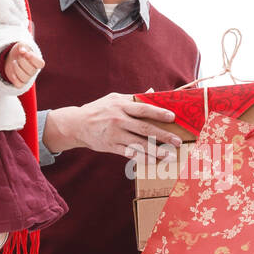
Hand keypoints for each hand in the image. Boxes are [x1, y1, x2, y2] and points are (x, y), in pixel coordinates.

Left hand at [3, 42, 43, 84]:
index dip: (33, 59)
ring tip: (14, 62)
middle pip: (31, 71)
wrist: (12, 58)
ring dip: (17, 69)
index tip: (26, 53)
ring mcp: (27, 78)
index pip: (40, 64)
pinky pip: (19, 84)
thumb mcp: (21, 45)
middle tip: (18, 56)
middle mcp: (34, 71)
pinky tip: (12, 71)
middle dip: (22, 62)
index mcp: (37, 63)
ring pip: (24, 78)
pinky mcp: (20, 83)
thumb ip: (22, 46)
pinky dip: (14, 78)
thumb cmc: (19, 51)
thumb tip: (22, 51)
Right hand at [44, 93, 182, 158]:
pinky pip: (129, 154)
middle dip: (163, 136)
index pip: (143, 108)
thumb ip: (133, 97)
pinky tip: (153, 161)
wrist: (76, 124)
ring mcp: (115, 134)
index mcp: (121, 105)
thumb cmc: (98, 109)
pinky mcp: (110, 146)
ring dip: (156, 151)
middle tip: (177, 141)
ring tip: (169, 155)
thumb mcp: (114, 98)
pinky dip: (142, 158)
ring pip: (139, 144)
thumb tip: (153, 91)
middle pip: (145, 129)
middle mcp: (119, 120)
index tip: (172, 117)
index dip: (158, 113)